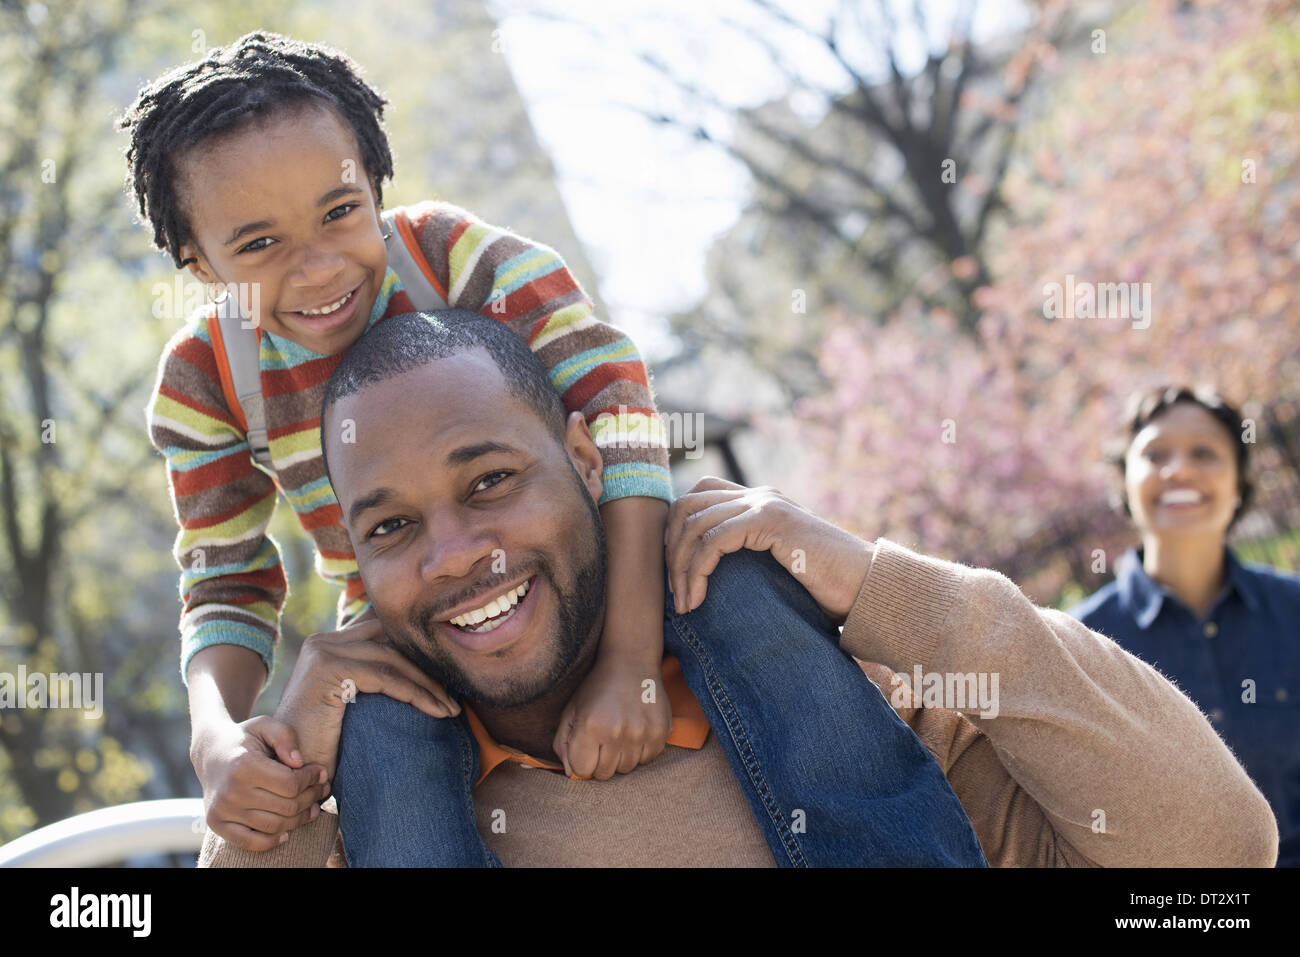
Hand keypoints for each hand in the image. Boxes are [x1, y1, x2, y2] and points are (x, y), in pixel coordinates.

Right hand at [191, 714, 330, 851]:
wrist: (210, 753)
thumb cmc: (245, 738)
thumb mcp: (265, 725)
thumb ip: (285, 737)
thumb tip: (299, 763)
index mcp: (244, 765)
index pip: (290, 784)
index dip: (312, 779)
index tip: (321, 773)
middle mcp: (230, 792)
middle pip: (286, 807)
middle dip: (311, 798)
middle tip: (322, 790)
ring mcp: (222, 811)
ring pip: (274, 826)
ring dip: (299, 819)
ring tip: (312, 807)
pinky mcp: (216, 824)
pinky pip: (250, 842)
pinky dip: (271, 841)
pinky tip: (286, 832)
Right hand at [273, 615, 458, 781]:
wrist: (287, 771)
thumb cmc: (321, 744)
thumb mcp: (349, 703)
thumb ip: (371, 680)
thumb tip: (416, 672)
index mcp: (327, 644)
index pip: (383, 635)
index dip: (416, 655)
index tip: (445, 682)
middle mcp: (322, 641)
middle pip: (391, 642)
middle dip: (426, 667)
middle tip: (453, 696)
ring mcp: (322, 651)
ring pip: (393, 659)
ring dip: (428, 685)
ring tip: (450, 709)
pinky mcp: (327, 668)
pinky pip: (386, 676)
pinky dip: (416, 693)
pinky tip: (435, 710)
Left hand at [552, 649, 671, 779]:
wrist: (630, 662)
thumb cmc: (596, 689)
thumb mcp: (571, 711)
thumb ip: (563, 744)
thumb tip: (570, 773)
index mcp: (590, 726)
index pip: (582, 770)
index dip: (581, 760)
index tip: (586, 747)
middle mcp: (616, 732)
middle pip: (604, 774)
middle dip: (600, 761)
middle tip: (603, 739)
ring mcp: (641, 733)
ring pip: (626, 769)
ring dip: (621, 756)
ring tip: (620, 733)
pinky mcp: (660, 732)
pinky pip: (647, 760)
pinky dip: (640, 751)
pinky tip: (635, 731)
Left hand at [665, 476, 874, 622]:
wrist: (868, 586)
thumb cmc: (827, 589)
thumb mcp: (777, 569)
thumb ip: (749, 560)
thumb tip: (705, 584)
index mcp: (760, 501)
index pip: (698, 497)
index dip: (676, 532)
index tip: (676, 576)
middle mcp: (760, 495)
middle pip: (687, 505)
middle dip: (671, 550)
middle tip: (674, 593)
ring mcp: (765, 504)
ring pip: (694, 523)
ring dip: (680, 567)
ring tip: (684, 604)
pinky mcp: (770, 521)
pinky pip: (713, 540)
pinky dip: (697, 571)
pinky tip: (698, 600)